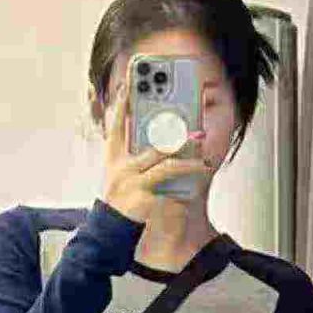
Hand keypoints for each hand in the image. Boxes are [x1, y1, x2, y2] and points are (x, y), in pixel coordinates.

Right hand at [101, 55, 214, 224]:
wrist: (108, 229)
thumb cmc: (120, 198)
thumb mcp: (120, 173)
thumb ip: (134, 154)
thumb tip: (162, 136)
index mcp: (113, 157)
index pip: (116, 125)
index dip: (122, 103)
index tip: (127, 83)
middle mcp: (121, 168)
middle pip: (152, 145)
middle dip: (175, 135)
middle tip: (195, 129)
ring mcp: (132, 184)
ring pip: (166, 166)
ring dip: (188, 163)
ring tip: (204, 162)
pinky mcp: (142, 200)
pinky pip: (170, 191)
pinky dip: (184, 188)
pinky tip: (196, 183)